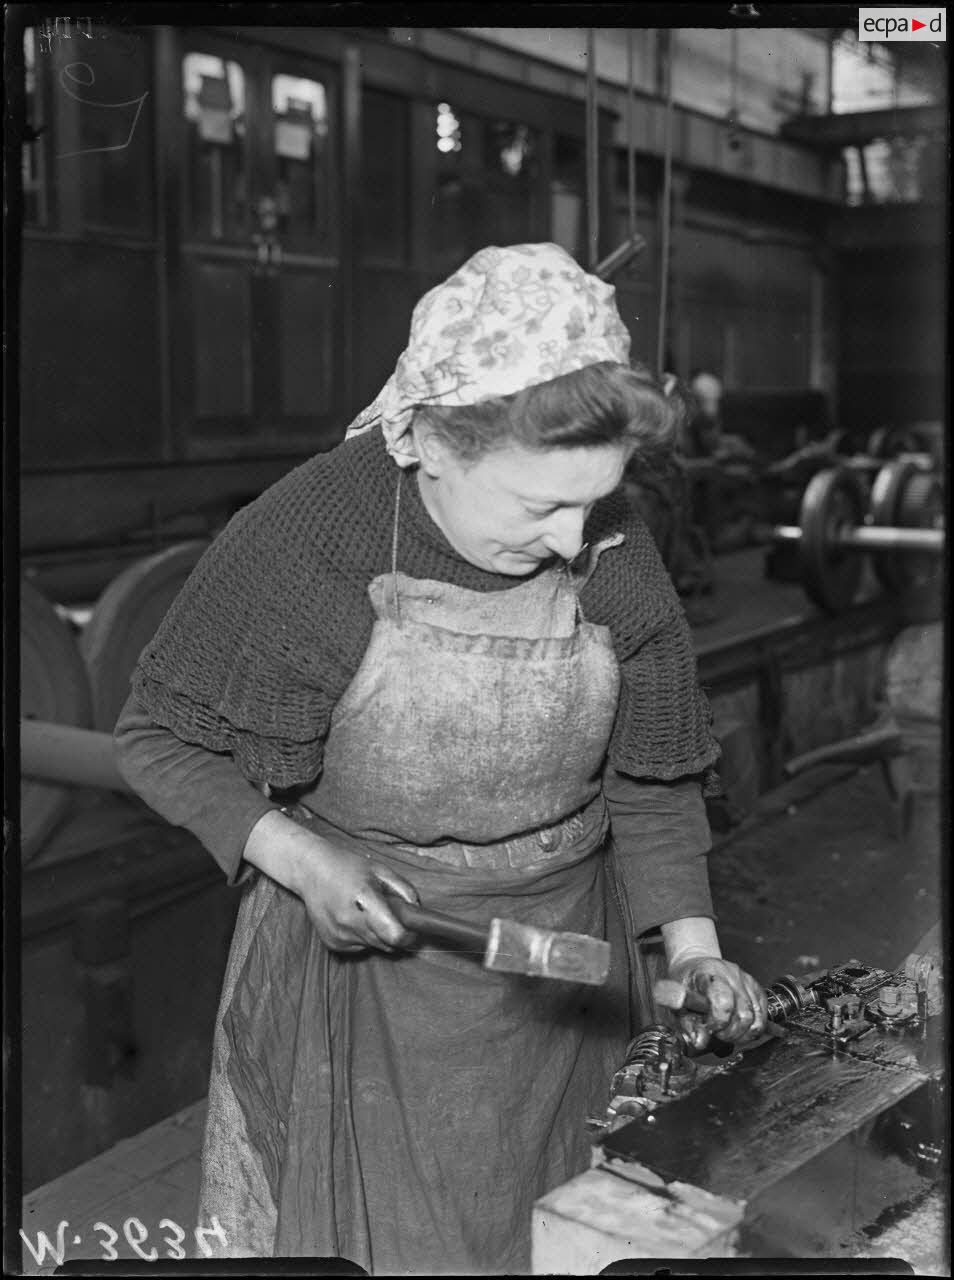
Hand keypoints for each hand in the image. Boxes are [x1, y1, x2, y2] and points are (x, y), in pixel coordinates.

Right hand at [244, 810, 419, 953]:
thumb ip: (404, 890)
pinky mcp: (332, 943)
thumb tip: (417, 911)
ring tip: (367, 912)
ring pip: (374, 946)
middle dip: (395, 933)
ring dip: (378, 934)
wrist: (311, 871)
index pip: (395, 934)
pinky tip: (353, 918)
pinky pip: (359, 947)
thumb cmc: (348, 867)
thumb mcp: (381, 870)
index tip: (413, 929)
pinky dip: (362, 937)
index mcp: (365, 899)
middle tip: (391, 914)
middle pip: (387, 944)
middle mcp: (350, 921)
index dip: (409, 935)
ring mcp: (339, 935)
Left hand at [667, 955, 767, 1050]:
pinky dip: (752, 1028)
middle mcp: (731, 974)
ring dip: (742, 1033)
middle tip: (717, 1033)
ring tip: (727, 1031)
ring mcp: (746, 980)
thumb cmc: (687, 986)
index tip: (710, 1028)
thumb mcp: (680, 1004)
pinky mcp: (757, 988)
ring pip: (756, 1018)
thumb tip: (701, 1042)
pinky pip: (763, 1016)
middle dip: (730, 1033)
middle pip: (743, 1015)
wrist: (695, 968)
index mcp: (708, 974)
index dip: (718, 1022)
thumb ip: (689, 1024)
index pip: (723, 1002)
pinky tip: (738, 1027)